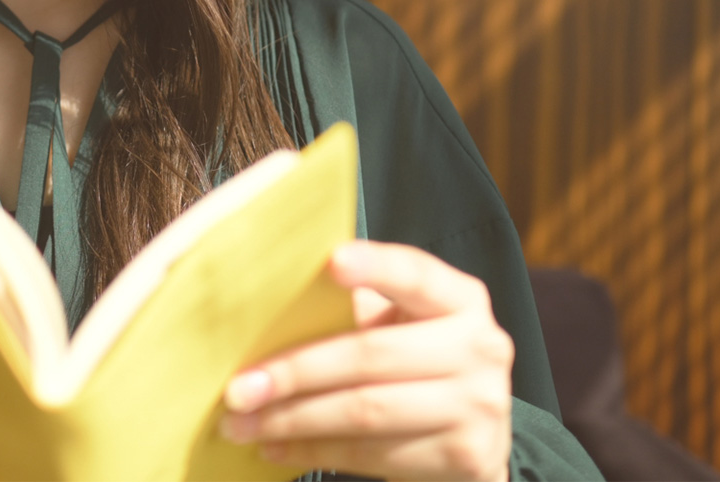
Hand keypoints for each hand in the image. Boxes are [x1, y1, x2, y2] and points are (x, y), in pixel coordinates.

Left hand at [218, 241, 512, 481]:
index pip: (415, 274)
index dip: (375, 267)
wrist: (480, 440)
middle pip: (372, 354)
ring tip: (242, 423)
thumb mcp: (404, 327)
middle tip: (239, 386)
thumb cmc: (420, 366)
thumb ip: (358, 311)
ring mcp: (478, 406)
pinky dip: (315, 451)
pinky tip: (277, 446)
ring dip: (293, 419)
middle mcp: (480, 347)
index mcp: (460, 299)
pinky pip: (373, 453)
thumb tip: (269, 304)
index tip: (330, 262)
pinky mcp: (465, 457)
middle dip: (295, 371)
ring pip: (365, 411)